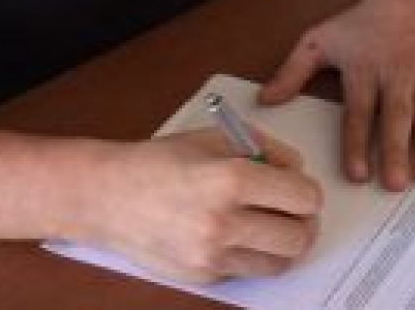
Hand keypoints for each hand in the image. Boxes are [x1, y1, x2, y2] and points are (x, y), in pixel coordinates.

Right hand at [84, 127, 321, 283]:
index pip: (303, 197)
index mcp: (231, 179)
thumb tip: (294, 167)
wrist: (107, 196)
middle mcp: (224, 222)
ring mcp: (213, 255)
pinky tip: (238, 235)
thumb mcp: (212, 137)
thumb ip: (261, 147)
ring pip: (279, 264)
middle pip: (299, 237)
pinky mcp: (203, 276)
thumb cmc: (157, 161)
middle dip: (303, 222)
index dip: (307, 190)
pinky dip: (252, 255)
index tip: (298, 186)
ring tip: (271, 225)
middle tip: (293, 210)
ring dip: (283, 244)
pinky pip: (248, 271)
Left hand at [259, 0, 414, 190]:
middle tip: (397, 183)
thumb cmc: (367, 19)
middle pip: (397, 118)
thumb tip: (264, 100)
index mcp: (366, 71)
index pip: (358, 112)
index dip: (357, 142)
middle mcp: (399, 76)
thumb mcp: (322, 38)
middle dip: (396, 150)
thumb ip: (293, 72)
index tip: (356, 173)